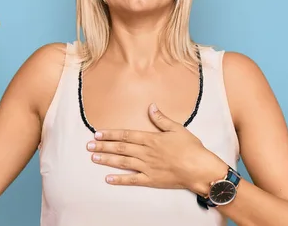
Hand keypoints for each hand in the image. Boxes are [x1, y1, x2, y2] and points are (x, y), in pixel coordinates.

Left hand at [86, 103, 227, 194]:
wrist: (199, 168)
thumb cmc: (191, 148)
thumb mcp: (178, 128)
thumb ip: (162, 119)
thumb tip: (151, 107)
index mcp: (151, 139)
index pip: (126, 135)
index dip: (111, 134)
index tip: (98, 134)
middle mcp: (146, 152)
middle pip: (120, 148)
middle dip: (103, 146)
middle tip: (88, 145)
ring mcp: (147, 167)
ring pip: (122, 162)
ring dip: (106, 160)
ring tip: (93, 157)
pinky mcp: (151, 180)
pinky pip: (132, 180)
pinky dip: (119, 179)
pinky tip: (108, 178)